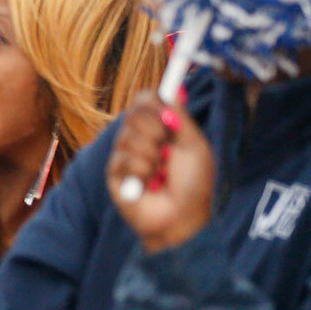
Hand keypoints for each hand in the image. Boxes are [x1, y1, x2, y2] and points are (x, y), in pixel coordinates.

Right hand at [107, 91, 215, 252]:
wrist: (184, 218)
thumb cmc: (194, 185)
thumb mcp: (195, 146)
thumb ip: (181, 117)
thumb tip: (172, 91)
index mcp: (161, 128)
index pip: (144, 100)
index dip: (152, 104)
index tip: (168, 117)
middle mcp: (140, 138)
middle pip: (133, 114)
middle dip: (155, 131)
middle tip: (167, 150)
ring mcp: (125, 155)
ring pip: (128, 137)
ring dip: (151, 156)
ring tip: (160, 174)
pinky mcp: (115, 174)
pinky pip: (123, 159)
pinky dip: (141, 172)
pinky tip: (148, 185)